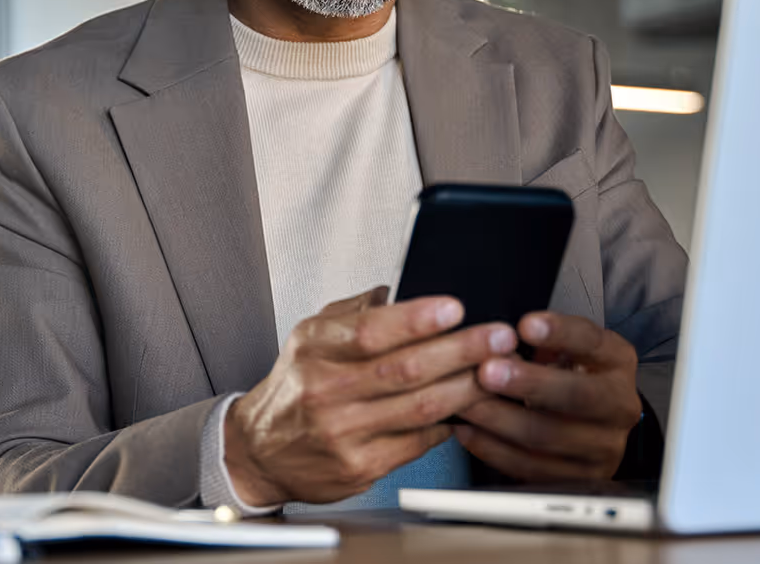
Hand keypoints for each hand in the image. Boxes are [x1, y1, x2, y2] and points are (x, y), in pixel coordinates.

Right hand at [223, 286, 517, 506]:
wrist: (261, 449)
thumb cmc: (294, 389)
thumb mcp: (308, 337)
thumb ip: (351, 312)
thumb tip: (394, 292)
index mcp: (314, 349)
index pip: (369, 331)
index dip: (416, 319)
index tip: (454, 308)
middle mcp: (325, 390)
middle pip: (404, 368)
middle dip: (460, 350)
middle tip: (498, 337)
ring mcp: (342, 432)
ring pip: (418, 406)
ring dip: (465, 387)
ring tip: (495, 371)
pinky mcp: (359, 467)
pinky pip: (417, 442)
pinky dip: (446, 423)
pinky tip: (465, 409)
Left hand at [455, 312, 640, 481]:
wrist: (593, 423)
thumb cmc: (568, 373)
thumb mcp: (564, 345)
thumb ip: (538, 338)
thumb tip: (494, 338)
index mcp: (616, 362)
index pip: (593, 342)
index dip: (560, 333)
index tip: (525, 325)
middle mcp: (620, 405)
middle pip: (577, 396)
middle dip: (527, 383)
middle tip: (487, 371)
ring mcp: (605, 446)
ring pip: (547, 435)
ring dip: (499, 418)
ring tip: (465, 400)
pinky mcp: (582, 477)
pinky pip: (532, 466)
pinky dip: (493, 448)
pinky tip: (468, 430)